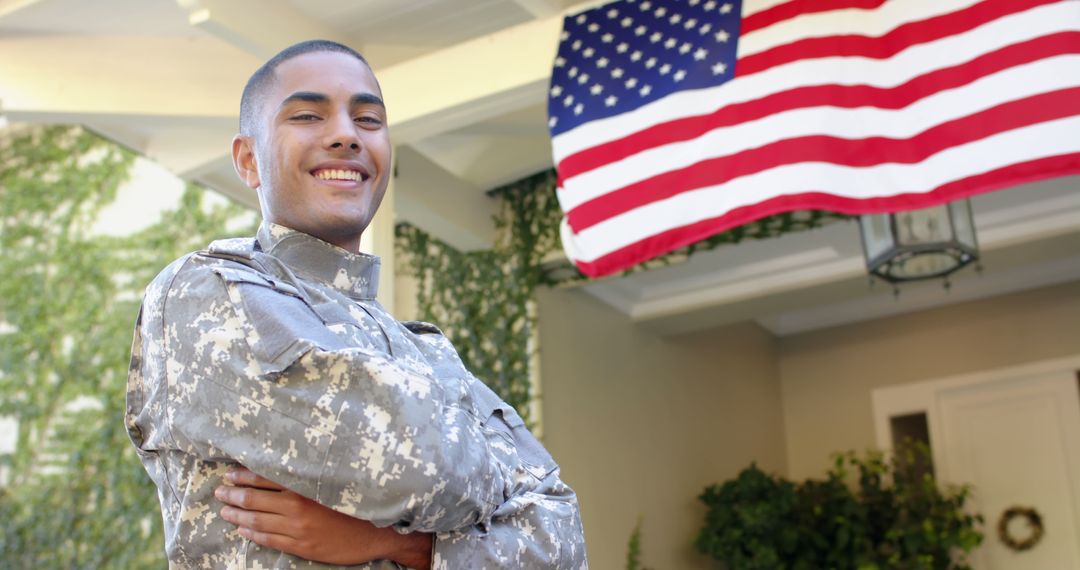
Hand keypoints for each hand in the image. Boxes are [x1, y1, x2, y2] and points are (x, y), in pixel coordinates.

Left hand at [215, 467, 431, 568]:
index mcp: (306, 486)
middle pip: (256, 498)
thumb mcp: (335, 481)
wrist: (378, 531)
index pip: (266, 477)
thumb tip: (287, 464)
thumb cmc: (357, 501)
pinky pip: (269, 539)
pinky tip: (242, 529)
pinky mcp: (302, 545)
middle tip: (219, 490)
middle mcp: (298, 505)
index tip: (230, 472)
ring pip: (258, 520)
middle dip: (234, 494)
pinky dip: (252, 533)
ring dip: (238, 514)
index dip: (245, 475)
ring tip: (224, 510)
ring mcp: (298, 528)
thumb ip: (310, 475)